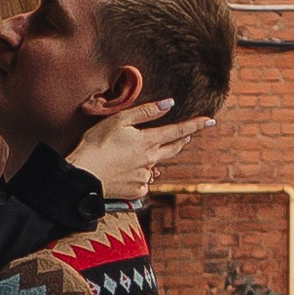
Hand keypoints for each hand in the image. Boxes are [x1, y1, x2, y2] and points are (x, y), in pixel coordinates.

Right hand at [76, 100, 199, 204]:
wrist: (83, 176)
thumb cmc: (96, 144)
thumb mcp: (119, 120)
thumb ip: (146, 112)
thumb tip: (169, 103)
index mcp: (148, 141)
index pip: (178, 131)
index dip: (196, 125)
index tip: (210, 120)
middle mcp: (151, 160)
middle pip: (173, 149)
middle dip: (182, 140)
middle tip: (187, 135)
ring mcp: (145, 177)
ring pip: (155, 165)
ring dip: (153, 157)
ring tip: (135, 152)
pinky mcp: (137, 190)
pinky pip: (144, 181)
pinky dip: (139, 175)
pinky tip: (125, 171)